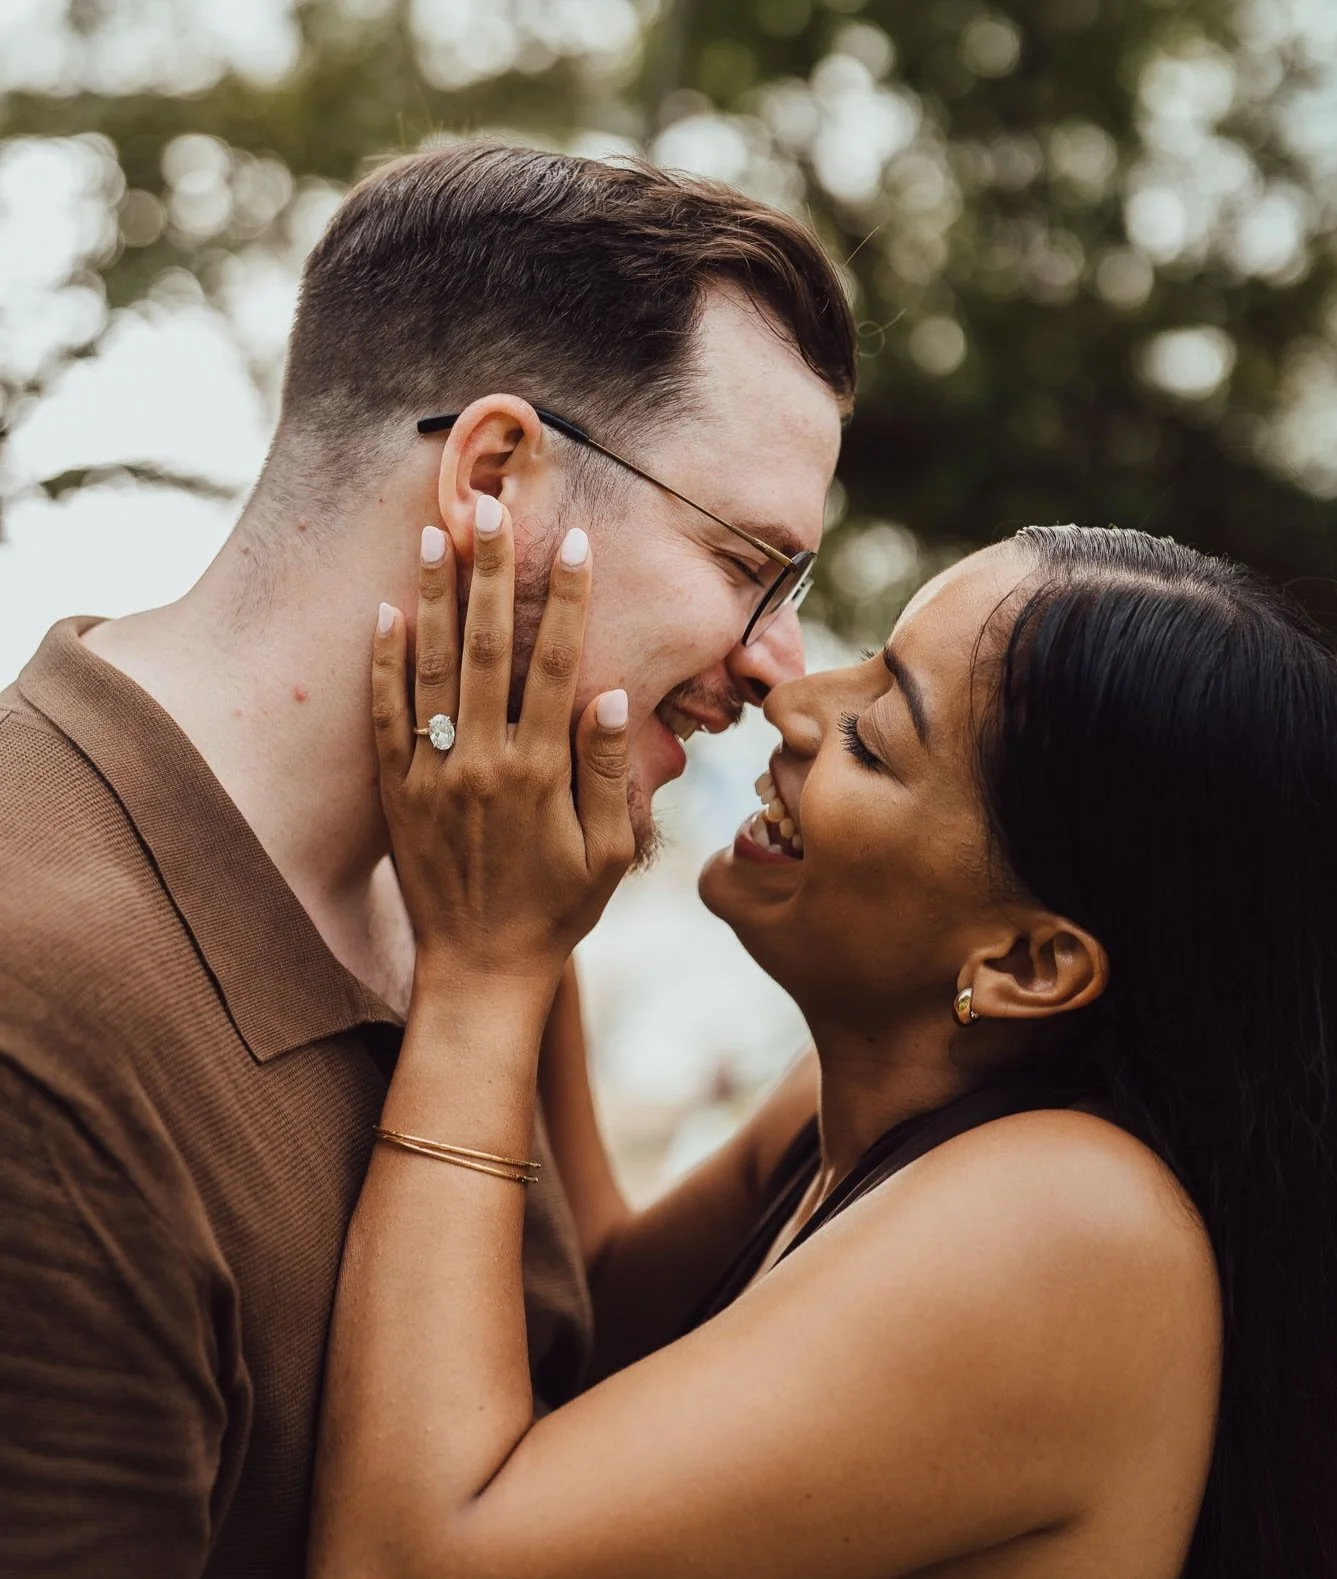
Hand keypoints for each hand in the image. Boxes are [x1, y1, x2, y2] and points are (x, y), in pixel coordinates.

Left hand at [372, 503, 634, 998]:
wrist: (479, 973)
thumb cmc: (557, 913)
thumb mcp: (606, 855)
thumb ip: (608, 775)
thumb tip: (611, 697)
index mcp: (540, 773)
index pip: (558, 664)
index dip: (568, 599)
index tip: (575, 541)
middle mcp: (481, 763)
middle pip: (485, 647)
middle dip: (491, 570)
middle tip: (489, 505)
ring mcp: (431, 774)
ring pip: (429, 667)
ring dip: (433, 596)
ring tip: (435, 533)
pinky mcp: (397, 791)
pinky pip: (385, 714)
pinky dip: (383, 661)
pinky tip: (386, 611)